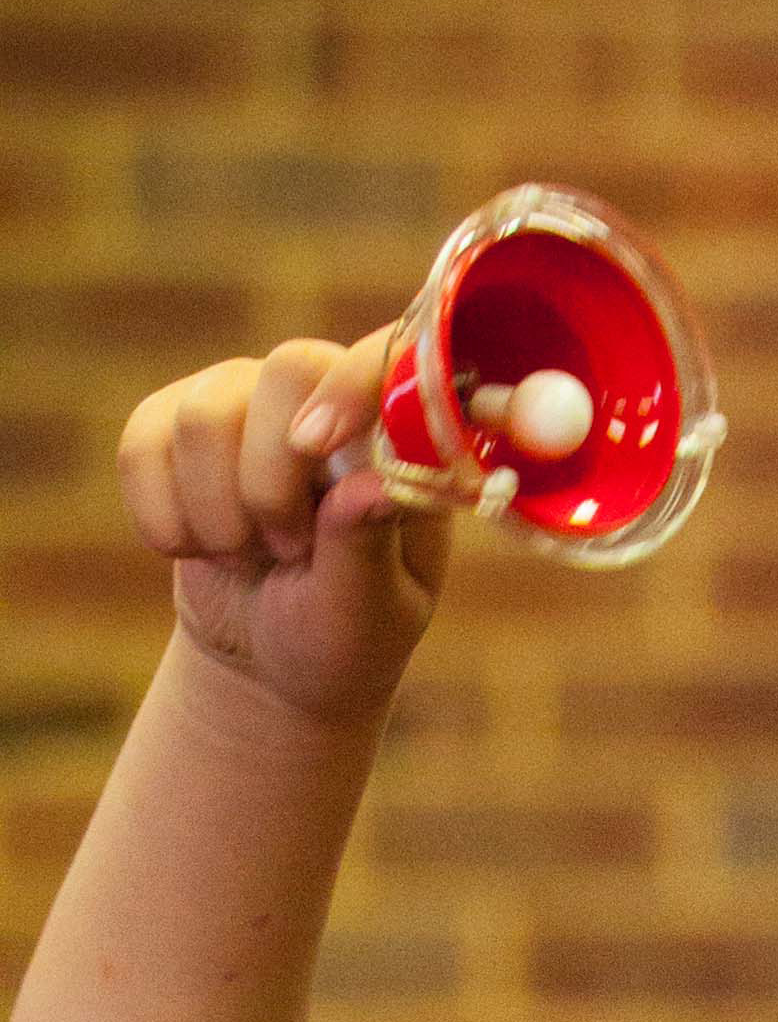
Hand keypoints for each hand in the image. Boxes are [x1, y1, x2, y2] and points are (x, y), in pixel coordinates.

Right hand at [116, 331, 446, 726]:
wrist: (268, 658)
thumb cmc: (341, 637)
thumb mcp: (369, 614)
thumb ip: (367, 549)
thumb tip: (371, 489)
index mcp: (392, 440)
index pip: (382, 362)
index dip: (348, 387)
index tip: (315, 445)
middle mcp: (321, 397)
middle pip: (285, 370)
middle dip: (271, 482)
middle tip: (288, 549)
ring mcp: (243, 400)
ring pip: (203, 416)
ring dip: (217, 514)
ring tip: (248, 555)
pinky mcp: (172, 423)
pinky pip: (142, 445)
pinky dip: (163, 518)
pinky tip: (194, 549)